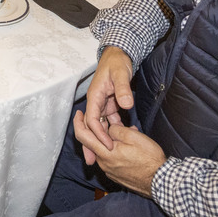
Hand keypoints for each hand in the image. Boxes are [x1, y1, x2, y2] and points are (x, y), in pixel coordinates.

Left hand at [72, 111, 165, 197]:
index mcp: (105, 153)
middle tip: (114, 121)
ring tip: (128, 133)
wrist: (161, 181)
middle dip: (101, 130)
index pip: (82, 136)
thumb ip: (115, 130)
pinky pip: (110, 159)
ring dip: (111, 140)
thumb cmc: (149, 159)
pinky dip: (115, 149)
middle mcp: (103, 164)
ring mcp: (109, 171)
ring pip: (104, 150)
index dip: (77, 122)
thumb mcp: (133, 136)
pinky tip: (129, 146)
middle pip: (94, 143)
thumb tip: (108, 128)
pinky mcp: (116, 175)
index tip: (78, 113)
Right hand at [83, 47, 135, 162]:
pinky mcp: (110, 104)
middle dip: (91, 144)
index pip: (92, 119)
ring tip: (106, 156)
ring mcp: (102, 104)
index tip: (108, 145)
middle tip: (92, 162)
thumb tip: (125, 105)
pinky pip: (110, 121)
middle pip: (92, 127)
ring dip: (102, 140)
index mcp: (95, 96)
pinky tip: (121, 140)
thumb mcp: (121, 73)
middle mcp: (96, 102)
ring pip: (100, 126)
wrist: (119, 55)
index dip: (98, 134)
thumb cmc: (117, 62)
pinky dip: (114, 131)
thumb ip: (123, 89)